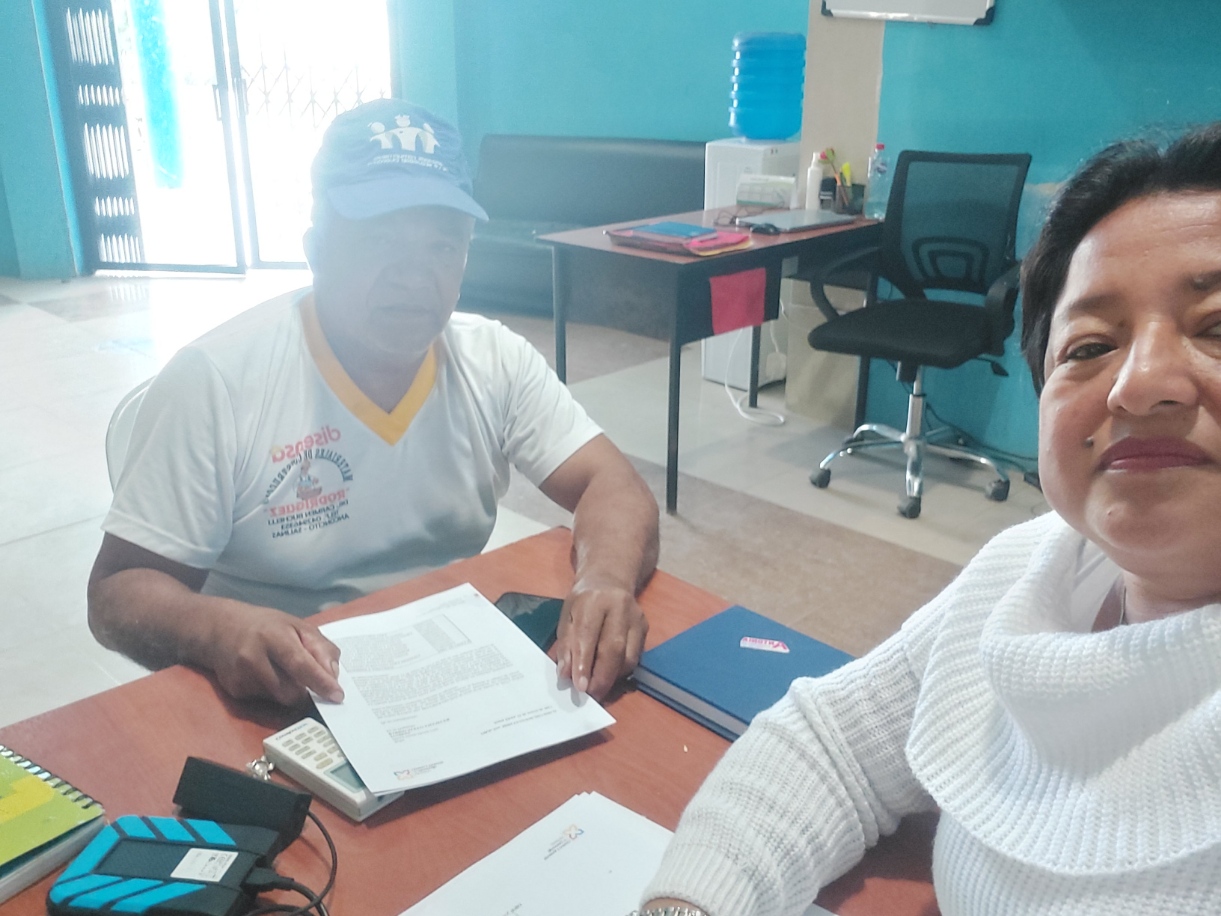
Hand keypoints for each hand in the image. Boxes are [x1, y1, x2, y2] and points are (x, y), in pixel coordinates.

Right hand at [202, 603, 343, 706]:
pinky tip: (263, 674)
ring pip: (280, 699)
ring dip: (289, 691)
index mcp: (273, 636)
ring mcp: (241, 676)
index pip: (301, 664)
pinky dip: (273, 692)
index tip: (338, 696)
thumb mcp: (297, 626)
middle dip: (306, 690)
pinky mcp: (234, 690)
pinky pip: (265, 701)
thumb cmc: (266, 626)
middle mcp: (254, 657)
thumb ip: (320, 647)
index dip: (321, 682)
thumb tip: (333, 675)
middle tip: (307, 678)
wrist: (219, 628)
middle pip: (291, 690)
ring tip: (280, 669)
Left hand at [554, 581, 647, 698]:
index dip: (583, 663)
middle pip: (613, 648)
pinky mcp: (644, 627)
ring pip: (628, 657)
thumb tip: (566, 674)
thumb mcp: (567, 617)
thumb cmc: (583, 602)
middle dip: (601, 677)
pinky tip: (609, 675)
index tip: (579, 687)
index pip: (588, 635)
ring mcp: (636, 617)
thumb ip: (565, 645)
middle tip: (591, 695)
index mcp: (593, 600)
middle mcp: (619, 607)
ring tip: (598, 688)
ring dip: (612, 678)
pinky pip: (635, 657)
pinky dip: (621, 671)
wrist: (609, 581)